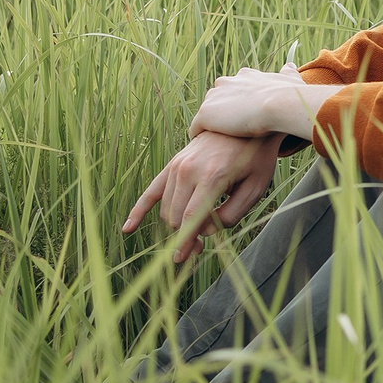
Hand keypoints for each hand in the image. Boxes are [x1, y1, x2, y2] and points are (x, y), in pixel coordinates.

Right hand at [123, 129, 286, 264]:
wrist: (244, 124)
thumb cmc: (254, 159)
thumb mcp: (255, 188)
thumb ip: (232, 214)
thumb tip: (207, 230)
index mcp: (212, 176)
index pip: (191, 217)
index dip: (185, 241)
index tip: (181, 258)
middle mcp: (188, 170)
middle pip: (176, 216)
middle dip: (185, 236)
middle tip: (199, 249)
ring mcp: (177, 166)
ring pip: (166, 209)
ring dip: (174, 227)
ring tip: (193, 238)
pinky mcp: (172, 165)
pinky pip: (151, 191)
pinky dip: (138, 210)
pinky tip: (127, 228)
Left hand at [190, 62, 334, 139]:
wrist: (279, 105)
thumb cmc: (289, 95)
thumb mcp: (291, 80)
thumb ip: (288, 73)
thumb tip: (289, 67)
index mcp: (244, 76)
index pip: (234, 90)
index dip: (240, 104)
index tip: (247, 118)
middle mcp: (225, 82)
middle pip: (217, 101)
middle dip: (224, 114)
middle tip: (235, 133)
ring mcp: (213, 98)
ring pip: (207, 115)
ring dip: (212, 127)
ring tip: (219, 143)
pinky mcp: (205, 114)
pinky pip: (196, 129)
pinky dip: (201, 137)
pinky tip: (208, 148)